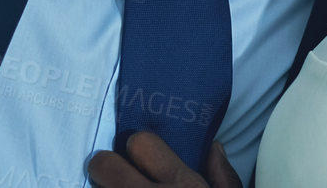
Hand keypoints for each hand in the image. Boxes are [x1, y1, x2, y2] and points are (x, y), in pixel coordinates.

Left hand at [87, 133, 242, 187]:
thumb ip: (224, 177)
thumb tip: (214, 148)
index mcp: (180, 184)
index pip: (140, 142)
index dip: (137, 147)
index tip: (137, 154)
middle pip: (104, 164)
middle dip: (104, 165)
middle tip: (109, 171)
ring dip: (102, 187)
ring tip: (109, 187)